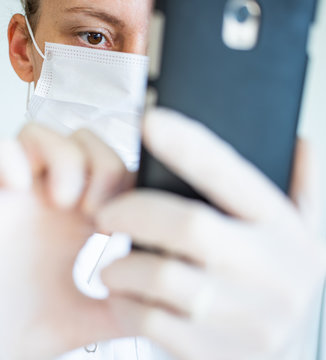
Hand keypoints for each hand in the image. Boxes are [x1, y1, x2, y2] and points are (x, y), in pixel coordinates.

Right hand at [0, 124, 128, 359]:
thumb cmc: (20, 327)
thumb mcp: (85, 318)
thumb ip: (125, 306)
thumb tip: (165, 297)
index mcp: (77, 221)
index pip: (116, 172)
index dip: (129, 182)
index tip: (125, 221)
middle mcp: (49, 199)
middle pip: (89, 143)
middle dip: (103, 168)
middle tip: (96, 212)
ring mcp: (17, 193)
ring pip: (47, 134)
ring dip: (67, 161)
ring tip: (63, 201)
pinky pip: (1, 147)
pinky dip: (12, 157)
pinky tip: (18, 187)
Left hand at [97, 109, 325, 359]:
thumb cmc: (274, 284)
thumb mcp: (300, 237)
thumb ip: (303, 188)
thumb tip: (299, 142)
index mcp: (283, 230)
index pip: (230, 176)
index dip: (189, 145)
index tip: (151, 122)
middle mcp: (271, 271)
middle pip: (188, 225)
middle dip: (134, 212)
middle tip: (106, 215)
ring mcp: (245, 317)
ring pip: (162, 277)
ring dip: (122, 267)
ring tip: (112, 266)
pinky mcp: (215, 353)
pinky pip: (153, 323)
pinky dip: (125, 306)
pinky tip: (125, 299)